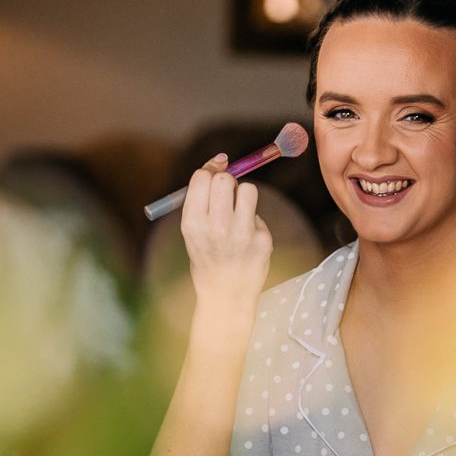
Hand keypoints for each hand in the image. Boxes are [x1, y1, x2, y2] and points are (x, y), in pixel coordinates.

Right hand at [180, 155, 272, 308]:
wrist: (226, 296)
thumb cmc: (207, 257)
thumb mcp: (192, 231)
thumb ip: (202, 197)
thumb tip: (222, 159)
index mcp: (193, 223)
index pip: (202, 177)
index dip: (210, 170)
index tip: (216, 171)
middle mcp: (217, 227)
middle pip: (225, 179)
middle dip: (227, 180)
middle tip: (227, 194)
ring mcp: (242, 234)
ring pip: (248, 189)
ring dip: (244, 196)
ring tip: (238, 215)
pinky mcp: (262, 240)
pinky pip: (258, 214)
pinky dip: (253, 222)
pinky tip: (246, 241)